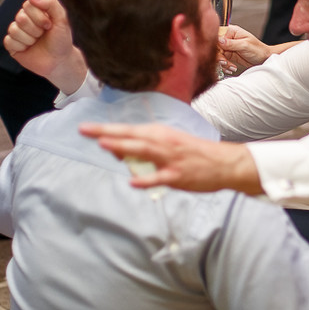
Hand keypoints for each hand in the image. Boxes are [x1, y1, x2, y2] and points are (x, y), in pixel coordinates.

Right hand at [3, 0, 87, 92]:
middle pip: (20, 17)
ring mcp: (17, 32)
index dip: (40, 17)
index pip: (28, 5)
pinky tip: (29, 49)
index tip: (49, 26)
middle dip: (36, 29)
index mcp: (35, 10)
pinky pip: (9, 41)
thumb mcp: (62, 19)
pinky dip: (21, 46)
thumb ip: (51, 3)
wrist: (60, 61)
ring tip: (37, 42)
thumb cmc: (62, 39)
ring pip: (14, 29)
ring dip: (30, 39)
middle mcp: (24, 19)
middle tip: (43, 35)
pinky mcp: (12, 45)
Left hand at [78, 122, 263, 194]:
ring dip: (124, 147)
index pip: (128, 130)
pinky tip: (133, 181)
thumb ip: (144, 148)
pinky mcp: (179, 175)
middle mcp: (163, 142)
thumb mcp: (169, 144)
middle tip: (84, 130)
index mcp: (160, 133)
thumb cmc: (194, 153)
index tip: (85, 128)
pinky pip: (160, 178)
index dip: (106, 129)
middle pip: (131, 136)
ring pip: (144, 151)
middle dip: (107, 133)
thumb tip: (117, 153)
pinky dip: (147, 180)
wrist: (224, 163)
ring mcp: (170, 159)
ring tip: (104, 145)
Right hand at [217, 24, 272, 75]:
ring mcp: (227, 47)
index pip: (216, 34)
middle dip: (219, 56)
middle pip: (215, 46)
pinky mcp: (228, 55)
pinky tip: (231, 68)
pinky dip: (225, 66)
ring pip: (217, 54)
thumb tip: (218, 40)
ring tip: (230, 67)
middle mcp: (228, 38)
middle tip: (224, 62)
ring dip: (222, 62)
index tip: (219, 52)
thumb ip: (231, 43)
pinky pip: (221, 60)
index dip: (215, 44)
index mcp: (232, 31)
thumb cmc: (258, 50)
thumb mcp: (245, 45)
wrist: (264, 59)